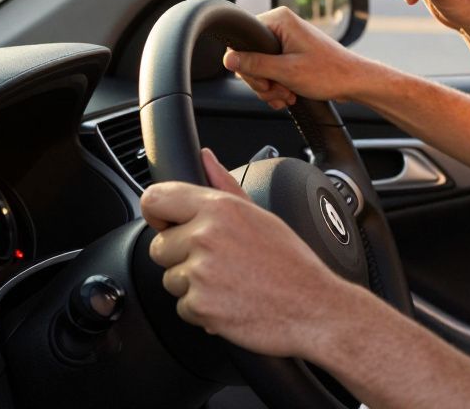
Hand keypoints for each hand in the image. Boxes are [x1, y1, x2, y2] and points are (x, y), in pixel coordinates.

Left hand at [139, 149, 341, 357]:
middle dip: (181, 257)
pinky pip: (182, 307)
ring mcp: (201, 273)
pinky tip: (231, 302)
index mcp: (220, 208)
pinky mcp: (199, 306)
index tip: (168, 224)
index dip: (157, 213)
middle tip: (219, 262)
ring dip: (192, 286)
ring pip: (170, 279)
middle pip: (159, 246)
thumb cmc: (291, 264)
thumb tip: (205, 159)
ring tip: (230, 283)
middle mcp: (206, 236)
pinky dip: (202, 310)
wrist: (313, 308)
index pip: (156, 198)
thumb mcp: (262, 215)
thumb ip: (225, 184)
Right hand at [222, 7, 378, 108]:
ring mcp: (287, 40)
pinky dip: (278, 86)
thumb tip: (228, 59)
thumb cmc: (329, 73)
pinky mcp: (292, 53)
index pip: (242, 41)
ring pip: (261, 68)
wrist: (354, 82)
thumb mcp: (286, 72)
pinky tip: (288, 95)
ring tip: (287, 95)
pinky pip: (273, 71)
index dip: (248, 66)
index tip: (264, 81)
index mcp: (279, 20)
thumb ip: (255, 65)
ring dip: (271, 87)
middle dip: (262, 81)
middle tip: (278, 90)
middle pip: (250, 57)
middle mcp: (282, 26)